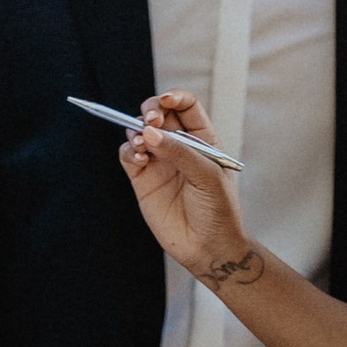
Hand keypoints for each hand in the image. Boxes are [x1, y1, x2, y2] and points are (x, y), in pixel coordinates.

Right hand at [120, 91, 261, 292]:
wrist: (208, 248)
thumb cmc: (218, 211)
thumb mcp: (207, 177)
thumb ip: (179, 152)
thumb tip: (149, 132)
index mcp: (202, 138)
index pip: (185, 106)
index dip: (174, 98)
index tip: (165, 101)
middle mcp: (178, 146)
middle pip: (158, 113)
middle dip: (151, 110)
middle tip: (150, 122)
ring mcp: (159, 161)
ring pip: (139, 131)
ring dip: (136, 129)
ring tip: (143, 144)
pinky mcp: (142, 179)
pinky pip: (128, 154)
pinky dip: (129, 150)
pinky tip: (139, 158)